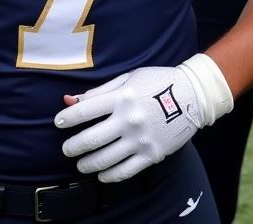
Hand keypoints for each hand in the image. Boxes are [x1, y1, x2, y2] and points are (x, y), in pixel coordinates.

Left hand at [55, 55, 231, 182]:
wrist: (193, 95)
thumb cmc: (158, 82)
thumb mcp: (130, 78)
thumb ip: (101, 91)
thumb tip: (71, 100)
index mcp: (123, 97)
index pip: (85, 110)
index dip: (67, 118)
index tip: (59, 122)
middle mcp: (129, 119)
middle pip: (91, 139)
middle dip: (72, 147)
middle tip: (67, 149)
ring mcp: (140, 139)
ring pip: (104, 159)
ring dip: (87, 164)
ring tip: (81, 163)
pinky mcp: (151, 154)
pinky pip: (124, 171)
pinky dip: (108, 175)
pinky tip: (101, 173)